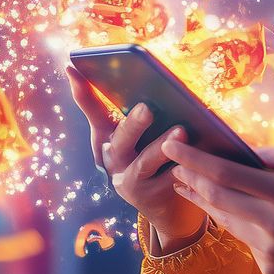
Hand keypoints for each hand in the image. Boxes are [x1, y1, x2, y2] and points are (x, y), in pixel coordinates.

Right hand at [63, 65, 206, 249]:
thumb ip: (147, 115)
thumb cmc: (157, 159)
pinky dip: (185, 167)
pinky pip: (169, 180)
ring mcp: (129, 181)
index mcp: (108, 138)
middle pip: (121, 139)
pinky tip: (200, 156)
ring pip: (144, 162)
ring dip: (162, 147)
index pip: (93, 111)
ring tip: (181, 131)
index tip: (72, 67)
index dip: (82, 92)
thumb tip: (164, 84)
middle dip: (133, 124)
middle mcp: (112, 159)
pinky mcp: (150, 199)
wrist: (168, 206)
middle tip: (147, 108)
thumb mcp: (146, 136)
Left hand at [161, 138, 273, 273]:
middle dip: (192, 179)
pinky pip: (250, 243)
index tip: (174, 145)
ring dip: (209, 201)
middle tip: (174, 162)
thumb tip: (256, 150)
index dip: (196, 159)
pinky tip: (237, 211)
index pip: (229, 175)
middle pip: (219, 200)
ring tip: (191, 183)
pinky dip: (240, 223)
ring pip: (229, 223)